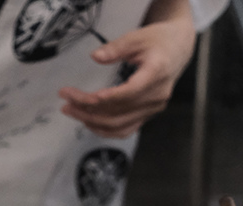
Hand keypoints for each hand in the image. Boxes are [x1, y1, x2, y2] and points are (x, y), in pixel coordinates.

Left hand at [58, 8, 196, 137]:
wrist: (177, 50)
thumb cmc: (157, 41)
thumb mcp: (137, 37)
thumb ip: (116, 47)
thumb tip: (95, 57)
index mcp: (156, 74)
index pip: (127, 93)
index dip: (102, 99)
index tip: (77, 96)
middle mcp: (156, 96)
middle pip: (118, 112)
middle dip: (88, 109)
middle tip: (65, 102)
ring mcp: (153, 109)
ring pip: (120, 125)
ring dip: (92, 121)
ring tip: (71, 111)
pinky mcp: (148, 115)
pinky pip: (126, 130)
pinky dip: (105, 130)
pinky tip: (88, 123)